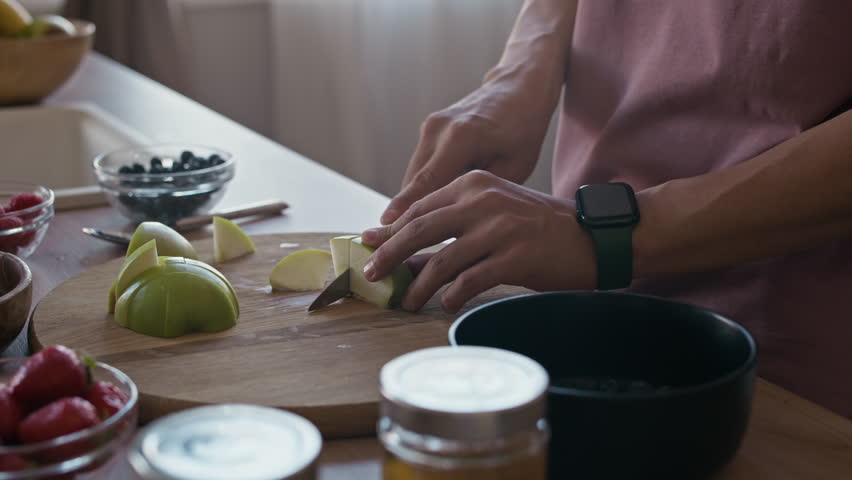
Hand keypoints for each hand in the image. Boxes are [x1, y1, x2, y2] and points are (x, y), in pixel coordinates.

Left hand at [363, 170, 597, 312]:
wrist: (591, 238)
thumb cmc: (538, 228)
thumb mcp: (494, 214)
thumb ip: (453, 228)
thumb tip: (406, 254)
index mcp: (474, 184)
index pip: (420, 207)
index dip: (391, 229)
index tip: (368, 245)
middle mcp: (483, 200)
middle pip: (421, 229)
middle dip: (390, 254)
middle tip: (372, 275)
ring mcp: (499, 227)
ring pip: (442, 259)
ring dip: (419, 285)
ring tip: (407, 302)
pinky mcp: (515, 256)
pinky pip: (470, 280)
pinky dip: (452, 295)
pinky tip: (446, 304)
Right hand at [380, 76, 556, 224]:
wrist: (517, 89)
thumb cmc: (522, 133)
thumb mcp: (512, 169)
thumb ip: (480, 194)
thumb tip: (454, 228)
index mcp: (462, 137)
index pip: (426, 184)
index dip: (405, 212)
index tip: (385, 234)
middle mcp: (438, 129)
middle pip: (412, 184)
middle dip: (402, 218)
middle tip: (393, 251)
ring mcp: (430, 127)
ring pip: (412, 178)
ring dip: (411, 206)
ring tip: (405, 241)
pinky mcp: (428, 130)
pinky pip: (419, 168)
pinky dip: (420, 191)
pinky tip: (424, 216)